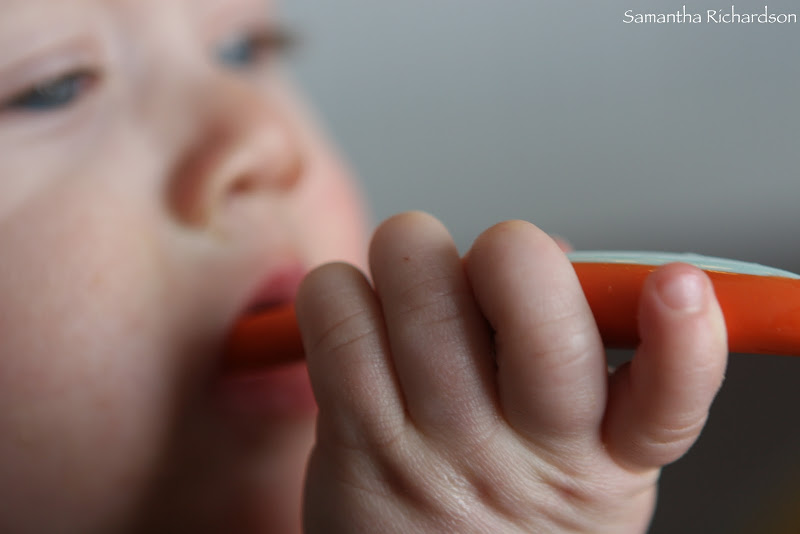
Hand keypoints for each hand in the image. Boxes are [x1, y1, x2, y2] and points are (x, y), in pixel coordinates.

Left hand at [297, 212, 726, 532]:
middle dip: (508, 252)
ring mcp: (437, 447)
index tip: (675, 285)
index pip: (669, 397)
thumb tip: (544, 247)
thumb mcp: (580, 456)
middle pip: (534, 318)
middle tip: (492, 264)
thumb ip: (577, 352)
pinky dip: (339, 288)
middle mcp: (528, 452)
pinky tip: (355, 315)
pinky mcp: (356, 437)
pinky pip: (338, 309)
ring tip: (412, 286)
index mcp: (607, 455)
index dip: (682, 336)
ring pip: (419, 284)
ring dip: (412, 254)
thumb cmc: (502, 504)